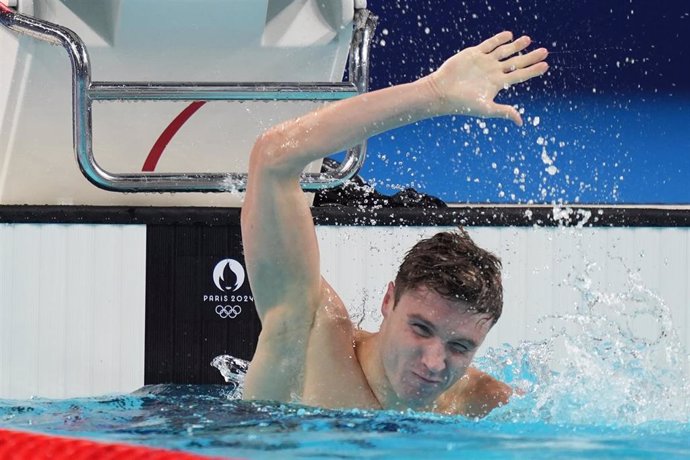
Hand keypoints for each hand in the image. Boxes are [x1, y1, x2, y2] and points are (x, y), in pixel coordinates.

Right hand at [426, 31, 547, 125]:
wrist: (442, 92)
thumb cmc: (462, 103)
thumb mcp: (486, 109)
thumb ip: (504, 112)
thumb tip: (520, 122)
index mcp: (497, 84)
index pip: (519, 75)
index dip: (533, 71)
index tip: (546, 66)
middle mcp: (492, 72)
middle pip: (515, 62)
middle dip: (530, 57)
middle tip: (545, 51)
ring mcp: (484, 62)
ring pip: (504, 51)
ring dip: (516, 46)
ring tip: (528, 40)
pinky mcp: (473, 54)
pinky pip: (489, 45)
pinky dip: (499, 39)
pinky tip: (509, 35)